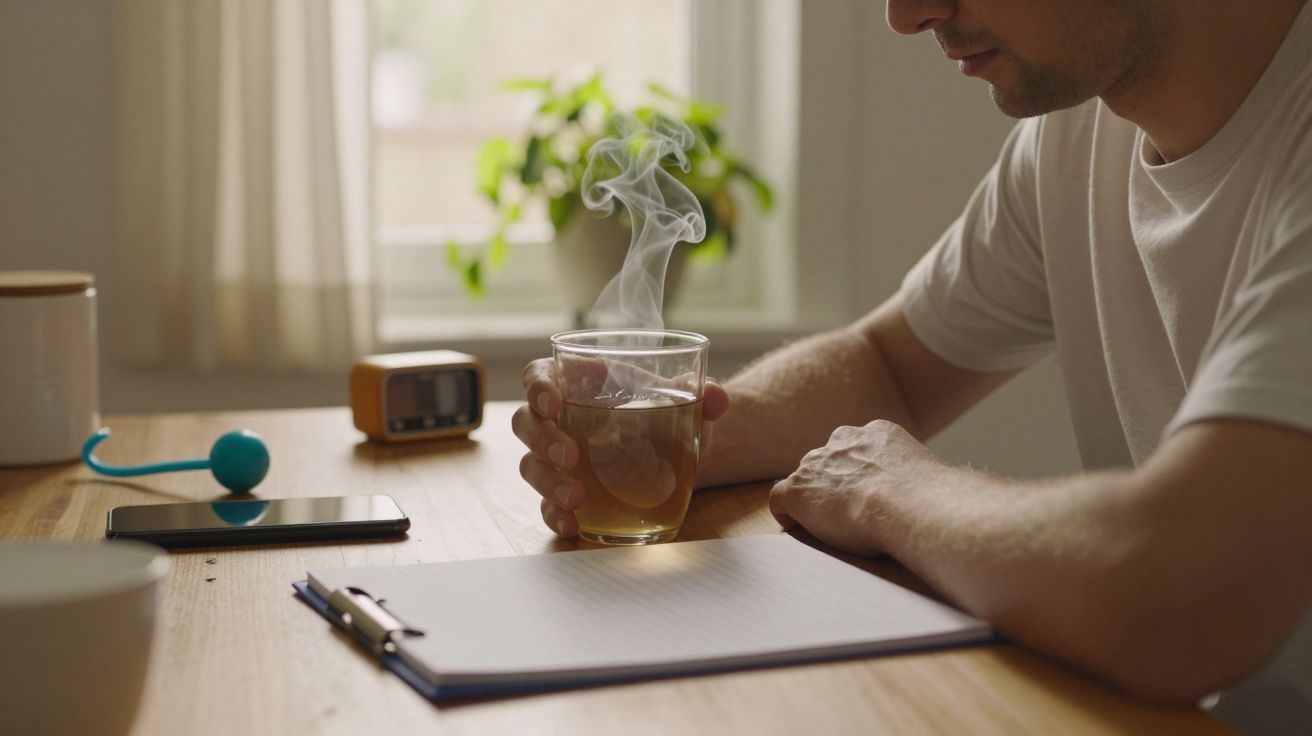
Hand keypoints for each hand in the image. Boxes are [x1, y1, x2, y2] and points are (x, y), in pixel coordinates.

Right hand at [512, 357, 729, 537]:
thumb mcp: (686, 398)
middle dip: (541, 440)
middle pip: (525, 422)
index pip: (540, 375)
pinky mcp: (563, 493)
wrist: (677, 453)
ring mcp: (556, 459)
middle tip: (571, 457)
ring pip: (530, 466)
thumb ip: (703, 393)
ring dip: (547, 483)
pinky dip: (554, 516)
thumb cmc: (667, 412)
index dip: (538, 386)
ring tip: (576, 499)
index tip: (552, 402)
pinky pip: (545, 505)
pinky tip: (573, 526)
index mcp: (578, 382)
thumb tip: (717, 398)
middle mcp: (558, 419)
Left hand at [769, 419, 944, 556]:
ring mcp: (816, 463)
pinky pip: (780, 498)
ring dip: (815, 496)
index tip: (870, 491)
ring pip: (807, 477)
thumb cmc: (928, 498)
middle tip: (850, 510)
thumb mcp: (930, 476)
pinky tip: (796, 526)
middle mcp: (843, 440)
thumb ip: (919, 479)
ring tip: (830, 522)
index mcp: (878, 432)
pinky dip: (787, 513)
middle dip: (836, 480)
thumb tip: (938, 495)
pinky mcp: (797, 489)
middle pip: (830, 459)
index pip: (860, 447)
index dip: (862, 471)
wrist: (905, 502)